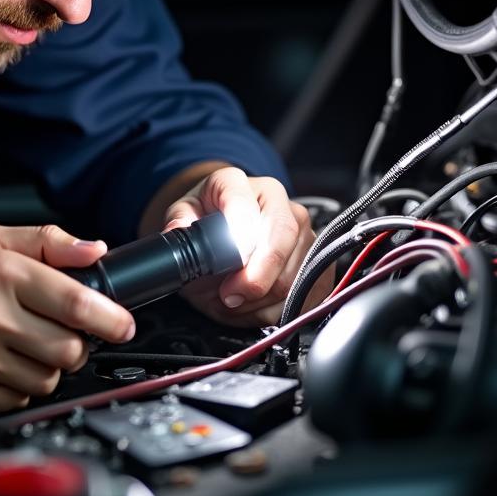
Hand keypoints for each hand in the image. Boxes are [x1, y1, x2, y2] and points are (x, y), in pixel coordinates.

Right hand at [0, 224, 134, 410]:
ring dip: (51, 366)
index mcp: (1, 273)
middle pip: (69, 349)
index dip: (112, 318)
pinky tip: (5, 362)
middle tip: (67, 332)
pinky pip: (17, 399)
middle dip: (79, 343)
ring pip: (47, 379)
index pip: (76, 303)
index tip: (124, 324)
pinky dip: (22, 385)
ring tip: (29, 345)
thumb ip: (46, 241)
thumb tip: (94, 251)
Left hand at [161, 167, 321, 326]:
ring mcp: (304, 233)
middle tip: (227, 297)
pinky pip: (304, 297)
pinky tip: (253, 306)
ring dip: (259, 300)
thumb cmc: (206, 222)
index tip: (228, 267)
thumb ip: (179, 222)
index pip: (246, 209)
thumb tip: (179, 231)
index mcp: (242, 184)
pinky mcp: (317, 263)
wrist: (225, 230)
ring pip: (293, 275)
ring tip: (233, 300)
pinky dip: (275, 310)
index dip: (240, 243)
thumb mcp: (183, 216)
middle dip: (254, 279)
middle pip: (280, 243)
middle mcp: (280, 203)